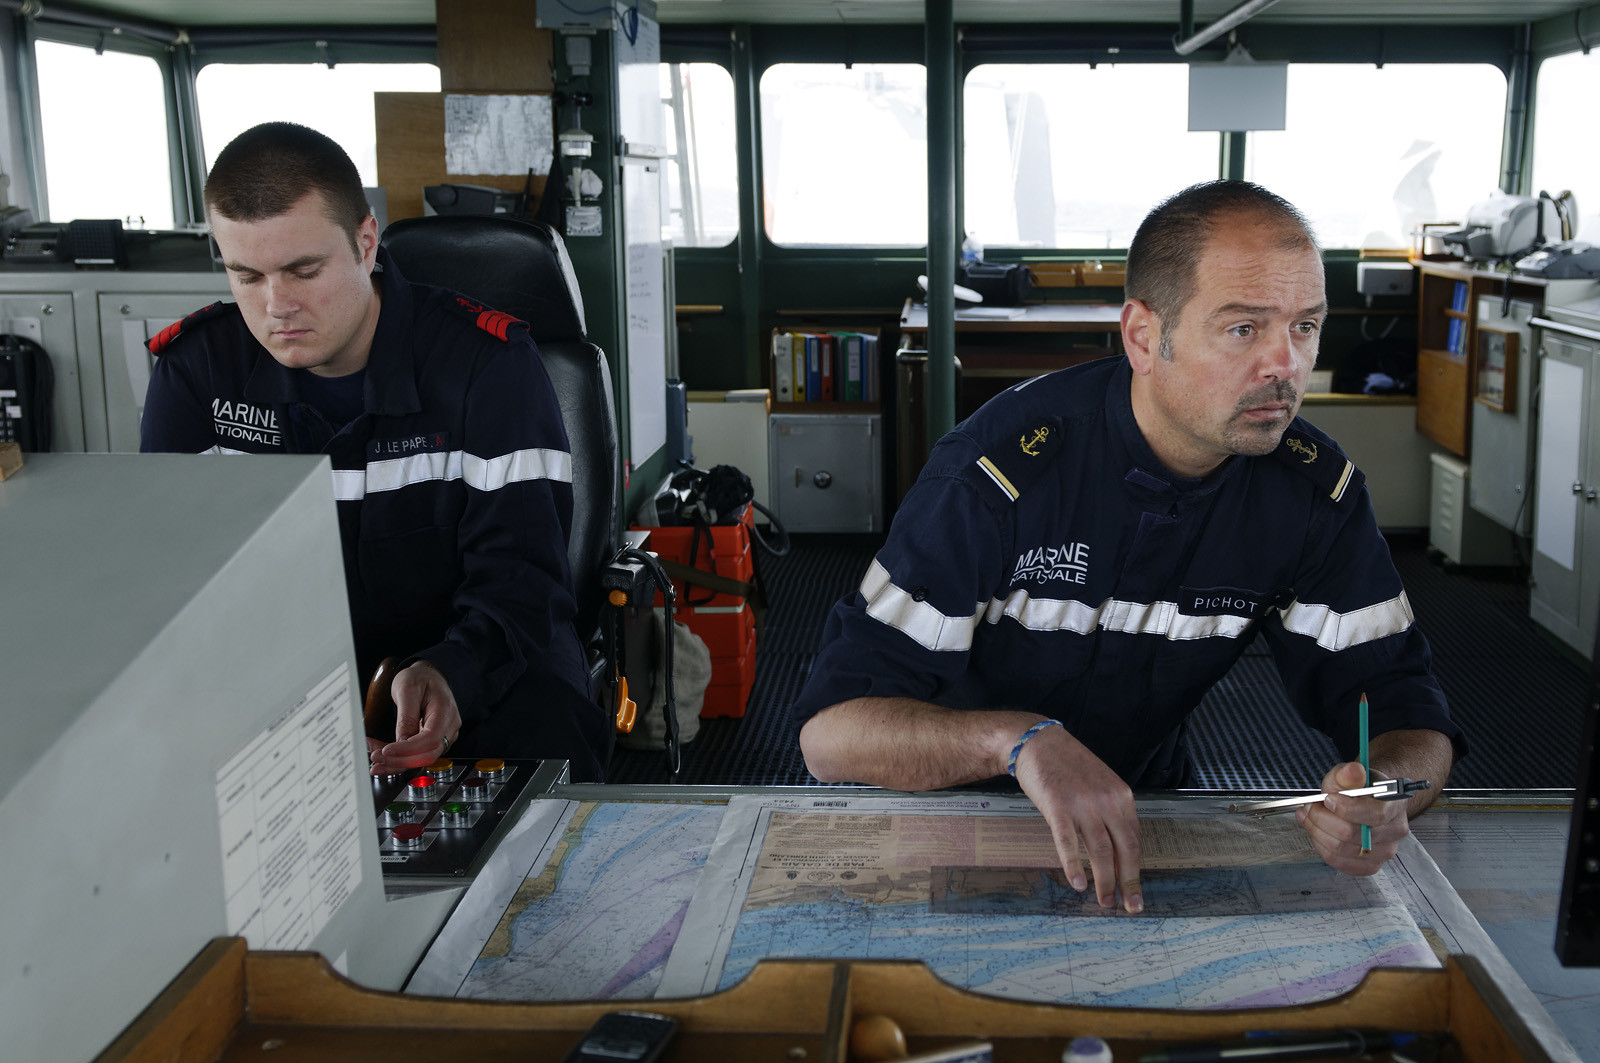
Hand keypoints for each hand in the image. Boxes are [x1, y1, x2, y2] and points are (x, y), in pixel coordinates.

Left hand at [368, 660, 462, 774]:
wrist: (426, 676)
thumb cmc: (419, 678)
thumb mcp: (407, 689)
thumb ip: (406, 716)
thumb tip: (402, 741)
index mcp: (445, 711)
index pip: (430, 739)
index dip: (408, 749)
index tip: (386, 751)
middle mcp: (449, 727)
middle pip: (427, 754)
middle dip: (399, 761)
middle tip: (375, 758)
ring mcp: (443, 735)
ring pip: (421, 759)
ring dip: (396, 762)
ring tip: (375, 758)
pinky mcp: (433, 741)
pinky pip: (418, 754)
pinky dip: (399, 758)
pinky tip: (384, 756)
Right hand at [1012, 723, 1143, 912]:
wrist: (1037, 742)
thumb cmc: (1068, 764)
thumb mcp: (1100, 783)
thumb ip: (1111, 811)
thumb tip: (1117, 848)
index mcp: (1122, 796)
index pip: (1134, 840)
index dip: (1135, 868)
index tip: (1135, 889)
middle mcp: (1107, 801)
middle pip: (1124, 849)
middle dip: (1128, 882)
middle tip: (1130, 907)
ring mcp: (1082, 804)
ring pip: (1100, 850)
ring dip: (1104, 880)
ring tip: (1105, 901)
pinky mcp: (1058, 807)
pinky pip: (1069, 843)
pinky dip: (1074, 865)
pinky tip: (1078, 884)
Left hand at [1296, 761, 1409, 874]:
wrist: (1367, 800)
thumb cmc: (1360, 788)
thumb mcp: (1351, 775)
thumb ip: (1348, 774)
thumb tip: (1353, 771)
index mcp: (1396, 805)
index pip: (1375, 814)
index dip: (1346, 809)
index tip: (1327, 798)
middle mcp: (1395, 831)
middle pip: (1352, 834)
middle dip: (1322, 818)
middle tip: (1310, 806)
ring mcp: (1385, 851)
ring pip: (1341, 849)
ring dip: (1317, 832)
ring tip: (1309, 816)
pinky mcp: (1371, 865)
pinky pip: (1340, 863)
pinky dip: (1322, 847)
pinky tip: (1318, 833)